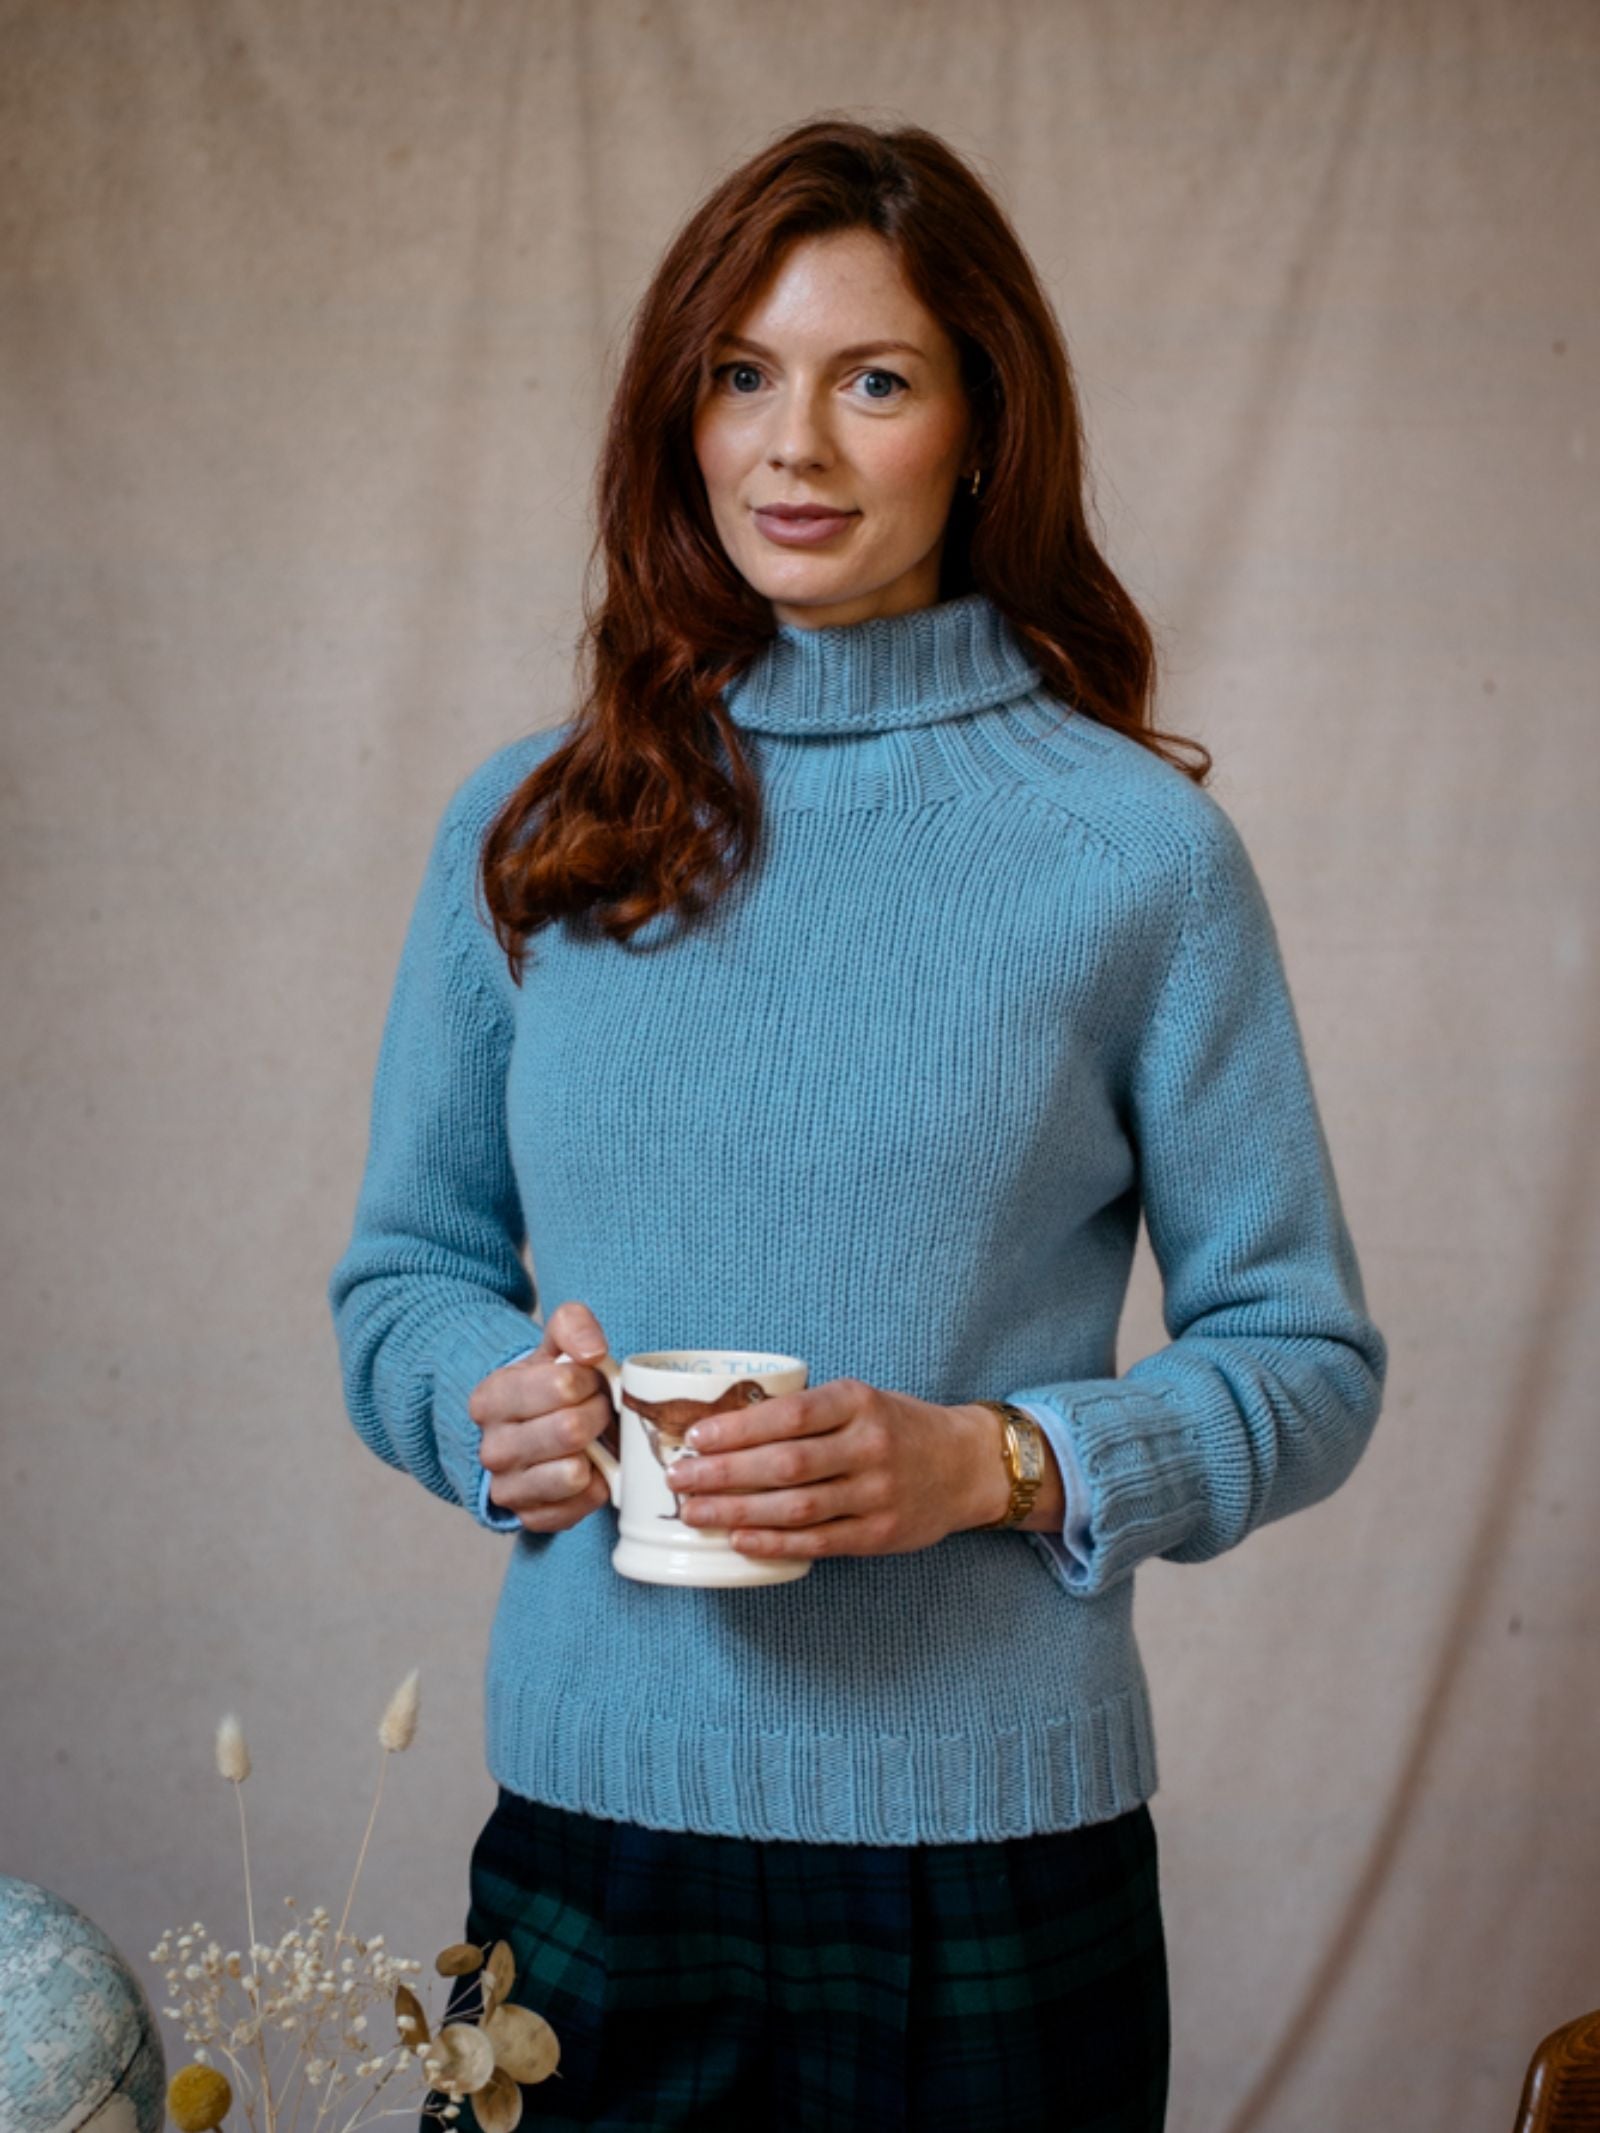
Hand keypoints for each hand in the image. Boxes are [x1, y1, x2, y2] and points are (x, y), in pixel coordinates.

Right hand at [467, 1301, 616, 1532]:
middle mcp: (492, 1448)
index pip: (562, 1385)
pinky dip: (597, 1485)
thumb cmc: (548, 1387)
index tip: (588, 1381)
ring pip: (574, 1473)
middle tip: (597, 1410)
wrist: (532, 1432)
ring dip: (598, 1452)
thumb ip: (573, 1325)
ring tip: (592, 1439)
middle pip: (571, 1430)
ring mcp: (508, 1488)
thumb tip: (593, 1351)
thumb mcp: (554, 1345)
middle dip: (598, 1415)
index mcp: (490, 1399)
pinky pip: (582, 1504)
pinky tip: (589, 1468)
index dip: (590, 1380)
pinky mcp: (531, 1519)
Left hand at [663, 1377, 1015, 1560]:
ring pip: (796, 1508)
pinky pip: (817, 1542)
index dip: (738, 1429)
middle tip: (680, 1479)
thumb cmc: (897, 1426)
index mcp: (858, 1402)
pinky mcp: (880, 1533)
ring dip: (737, 1513)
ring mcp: (877, 1493)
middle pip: (785, 1465)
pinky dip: (773, 1542)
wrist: (966, 1464)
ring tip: (694, 1513)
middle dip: (723, 1474)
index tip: (696, 1438)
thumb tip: (726, 1428)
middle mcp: (869, 1446)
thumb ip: (808, 1413)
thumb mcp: (860, 1400)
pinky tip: (738, 1540)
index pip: (790, 1415)